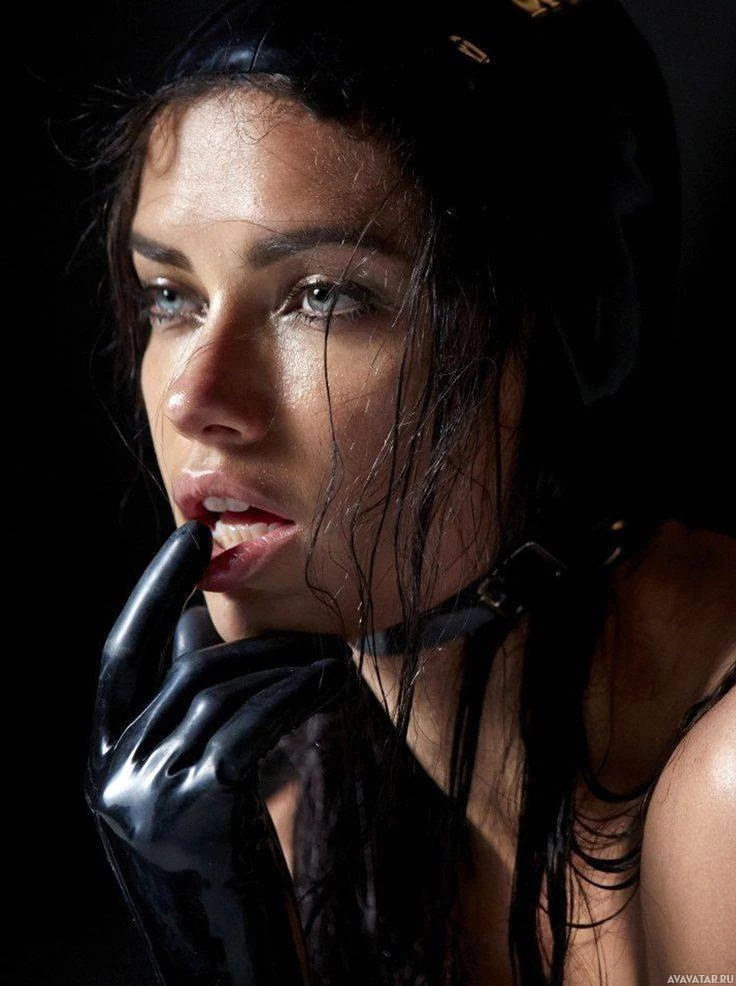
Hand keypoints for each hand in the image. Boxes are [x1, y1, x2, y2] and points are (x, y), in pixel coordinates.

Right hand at [85, 520, 352, 984]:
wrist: (235, 970)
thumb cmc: (226, 876)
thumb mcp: (189, 790)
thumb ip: (186, 719)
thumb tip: (205, 633)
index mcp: (104, 766)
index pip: (119, 657)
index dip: (150, 592)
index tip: (187, 540)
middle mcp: (111, 777)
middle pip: (182, 669)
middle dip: (235, 626)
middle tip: (285, 602)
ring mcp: (148, 795)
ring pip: (222, 691)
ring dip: (284, 665)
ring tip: (328, 658)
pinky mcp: (198, 810)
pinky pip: (253, 722)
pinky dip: (296, 693)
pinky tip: (330, 681)